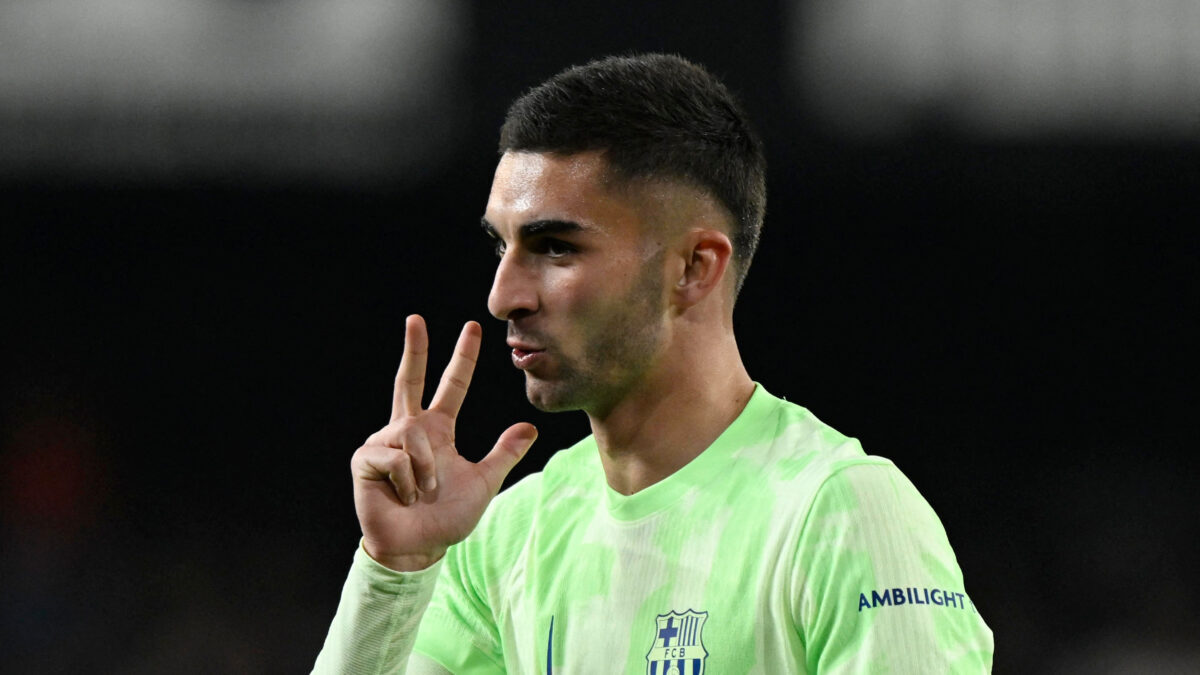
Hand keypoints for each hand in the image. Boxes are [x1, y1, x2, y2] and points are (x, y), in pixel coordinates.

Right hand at [350, 315, 536, 570]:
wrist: (419, 547)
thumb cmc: (446, 518)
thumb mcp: (484, 482)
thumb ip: (505, 454)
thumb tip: (531, 427)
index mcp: (437, 431)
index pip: (451, 386)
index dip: (462, 358)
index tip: (472, 328)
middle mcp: (409, 430)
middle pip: (409, 380)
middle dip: (414, 349)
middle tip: (415, 318)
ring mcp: (384, 443)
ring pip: (411, 433)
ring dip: (425, 468)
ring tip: (424, 492)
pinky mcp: (366, 459)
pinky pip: (395, 457)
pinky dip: (408, 480)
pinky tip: (404, 495)